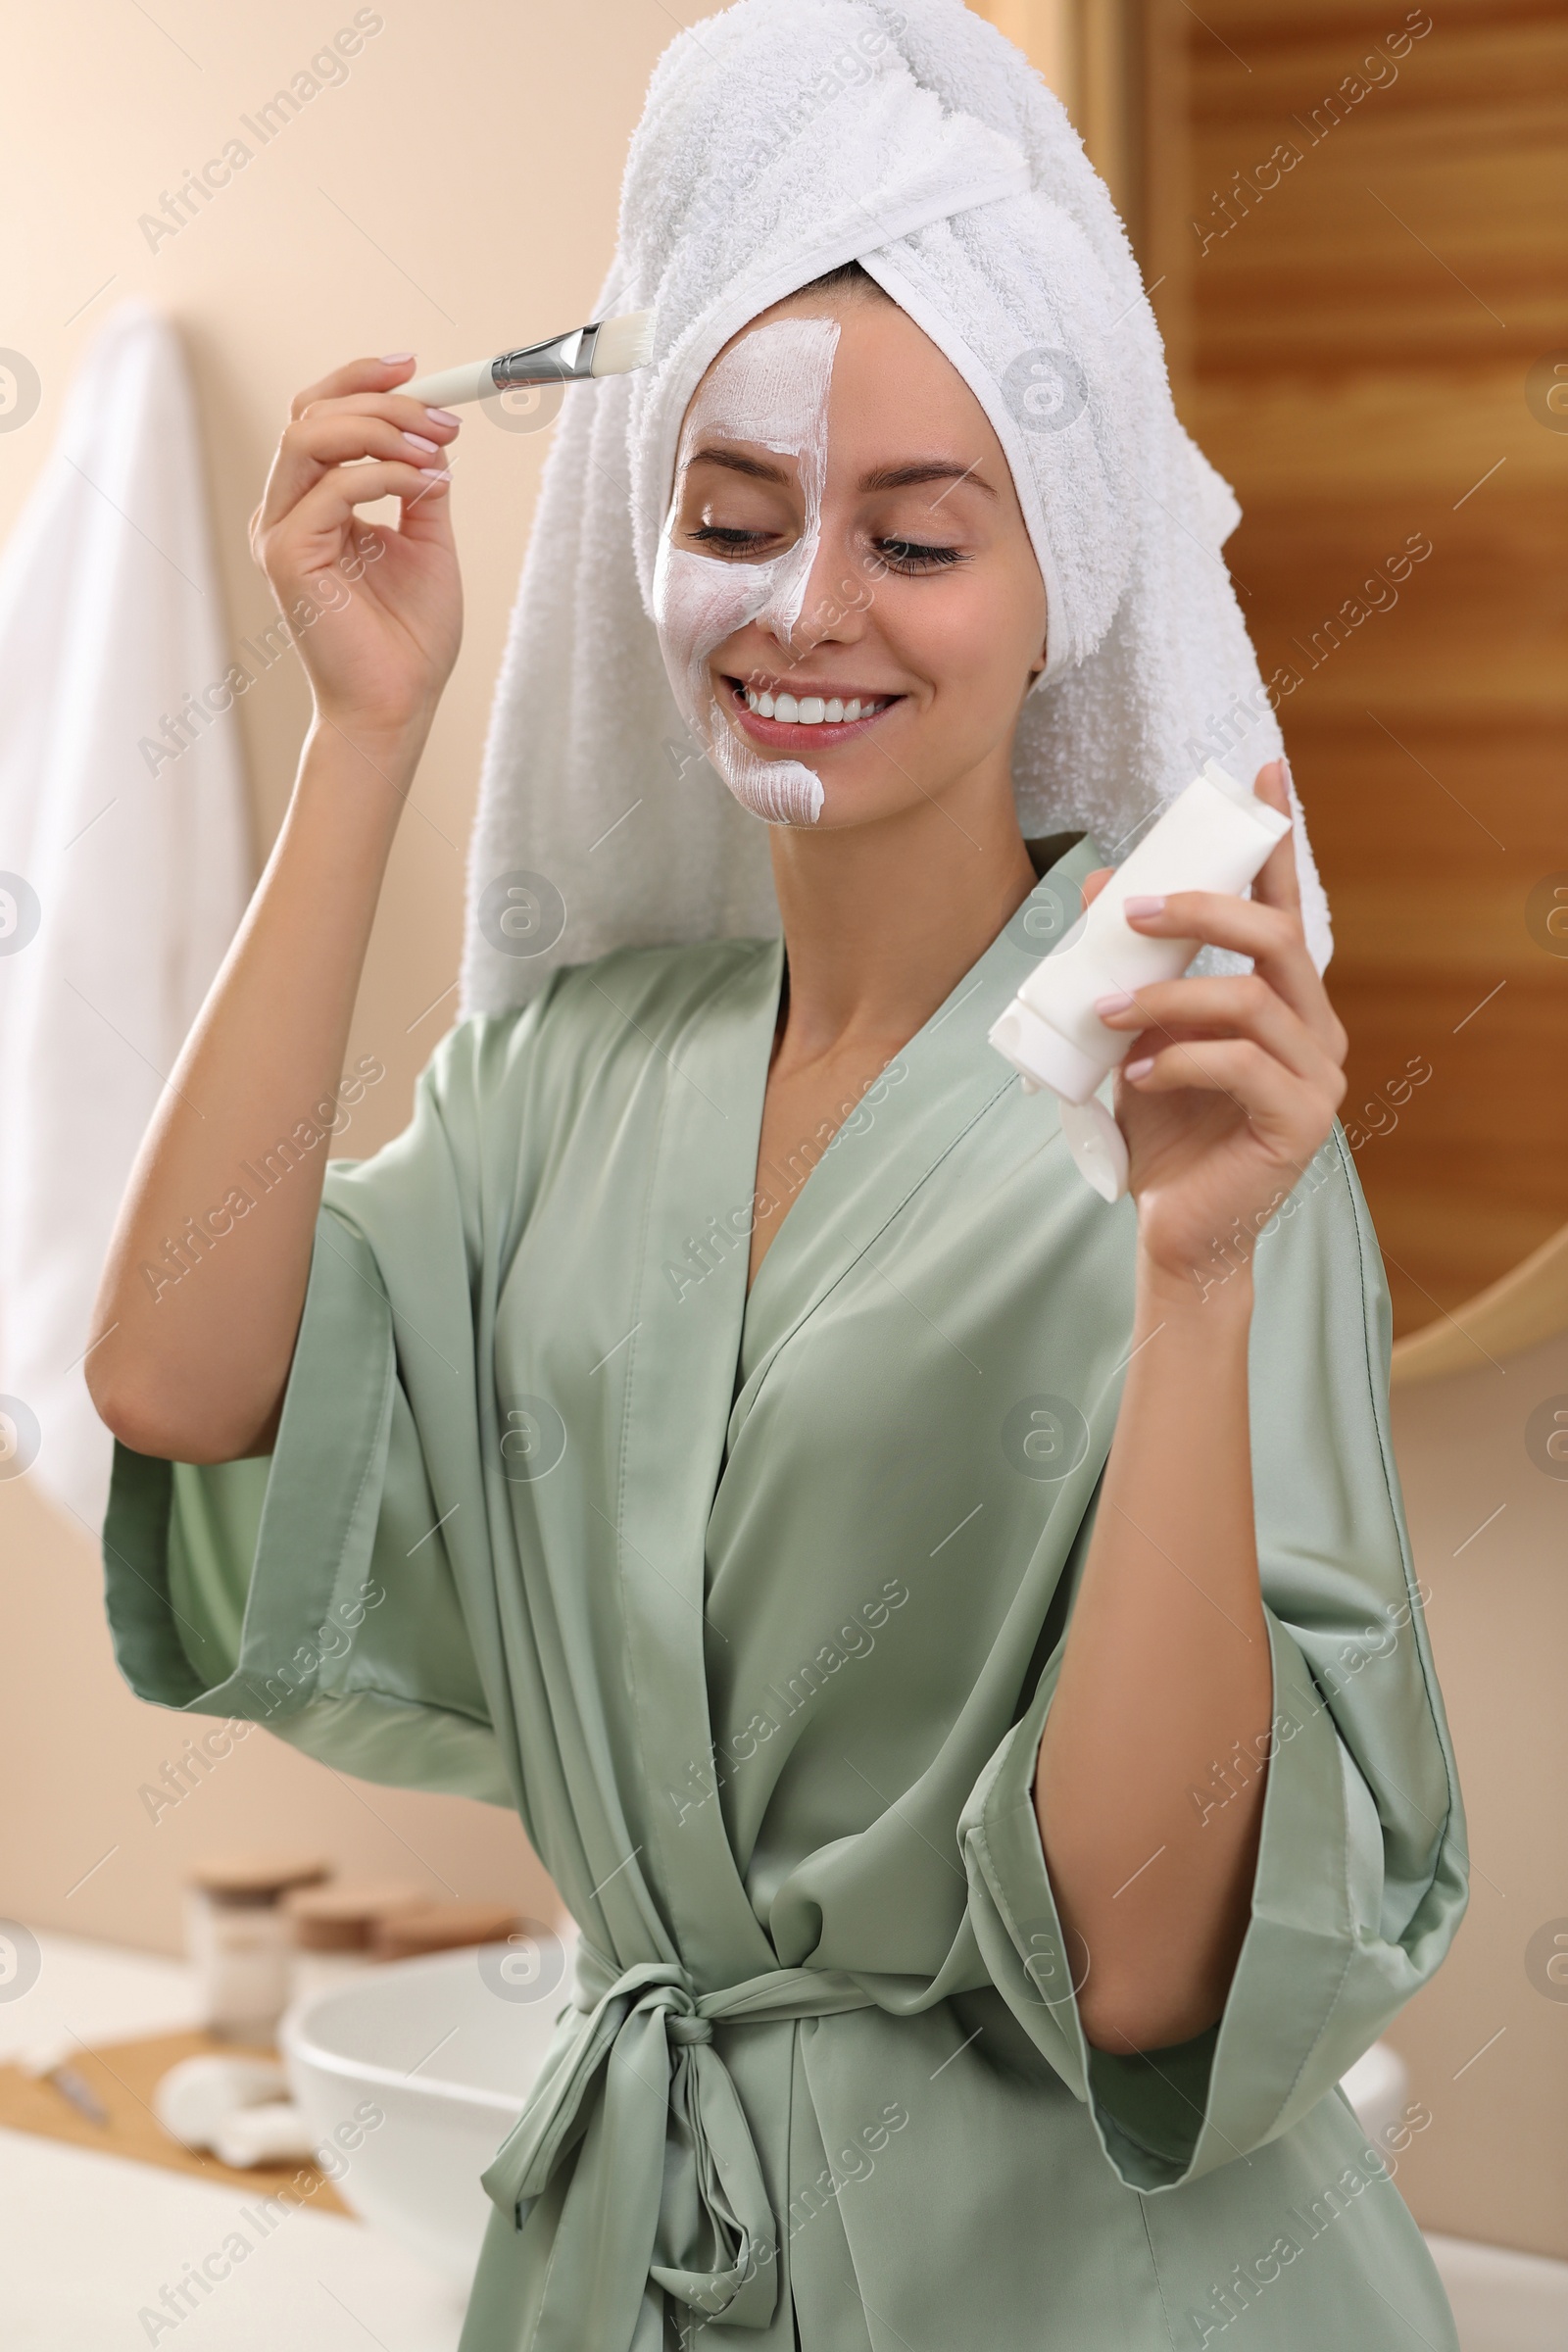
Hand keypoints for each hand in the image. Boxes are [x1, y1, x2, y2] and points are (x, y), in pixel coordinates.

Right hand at [249, 355, 462, 750]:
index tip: (418, 368)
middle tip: (441, 415)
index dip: (363, 381)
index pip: (320, 415)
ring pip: (310, 436)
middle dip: (379, 398)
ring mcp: (279, 531)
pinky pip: (333, 486)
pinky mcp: (286, 555)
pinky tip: (427, 486)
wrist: (398, 704)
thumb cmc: (408, 639)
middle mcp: (285, 511)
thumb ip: (419, 486)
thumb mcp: (426, 543)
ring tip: (436, 447)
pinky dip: (386, 474)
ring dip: (381, 428)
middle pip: (310, 412)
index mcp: (311, 505)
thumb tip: (434, 434)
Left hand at [1082, 761, 1347, 1289]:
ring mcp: (1318, 1076)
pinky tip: (1135, 1074)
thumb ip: (1126, 968)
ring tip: (1109, 1009)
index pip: (1284, 905)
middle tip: (1129, 908)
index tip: (1264, 771)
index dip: (1277, 838)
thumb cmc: (1163, 1132)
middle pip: (1274, 936)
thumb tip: (1097, 885)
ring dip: (1169, 993)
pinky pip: (1241, 1065)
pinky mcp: (1300, 1122)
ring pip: (1250, 999)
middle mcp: (1316, 1028)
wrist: (1178, 1232)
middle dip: (1201, 909)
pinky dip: (1178, 1058)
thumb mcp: (1134, 1037)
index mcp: (1285, 1000)